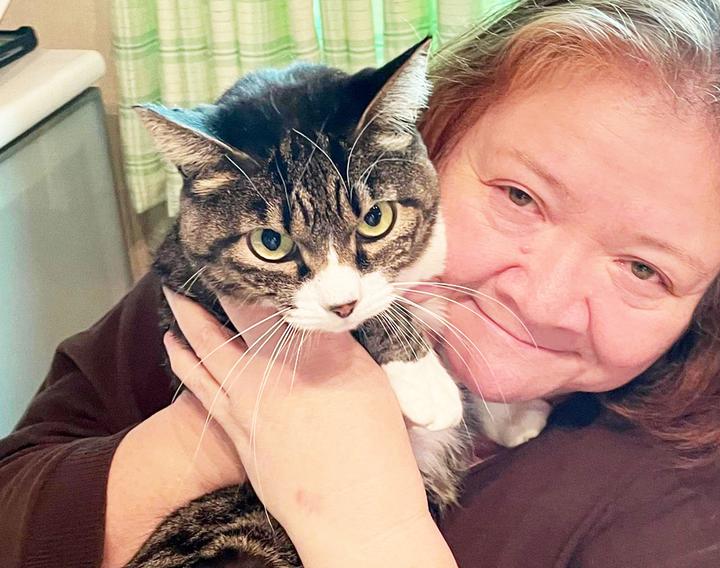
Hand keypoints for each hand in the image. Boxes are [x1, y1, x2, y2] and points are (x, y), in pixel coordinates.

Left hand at [161, 289, 435, 559]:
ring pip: (203, 362)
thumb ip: (341, 343)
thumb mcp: (372, 382)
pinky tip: (182, 361)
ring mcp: (247, 410)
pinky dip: (188, 371)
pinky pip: (202, 395)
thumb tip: (323, 314)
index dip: (250, 279)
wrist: (356, 517)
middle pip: (224, 328)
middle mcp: (270, 376)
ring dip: (185, 333)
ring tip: (173, 312)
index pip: (269, 303)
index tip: (242, 260)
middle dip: (203, 300)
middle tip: (187, 276)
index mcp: (310, 354)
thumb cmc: (377, 450)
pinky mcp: (238, 440)